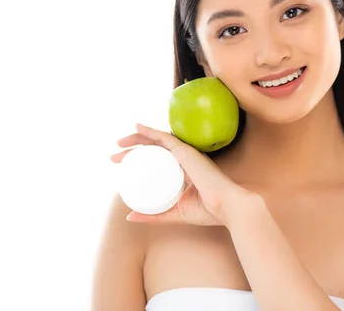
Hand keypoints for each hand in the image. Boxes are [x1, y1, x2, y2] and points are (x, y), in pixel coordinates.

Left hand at [110, 123, 251, 225]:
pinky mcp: (187, 152)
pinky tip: (136, 127)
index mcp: (185, 169)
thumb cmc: (208, 211)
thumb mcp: (173, 213)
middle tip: (115, 158)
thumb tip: (129, 217)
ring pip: (156, 141)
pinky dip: (150, 132)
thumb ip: (153, 216)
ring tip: (118, 145)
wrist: (228, 208)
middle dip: (132, 150)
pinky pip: (165, 138)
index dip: (140, 158)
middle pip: (154, 148)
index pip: (158, 158)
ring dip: (135, 140)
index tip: (122, 165)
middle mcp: (185, 158)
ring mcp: (186, 153)